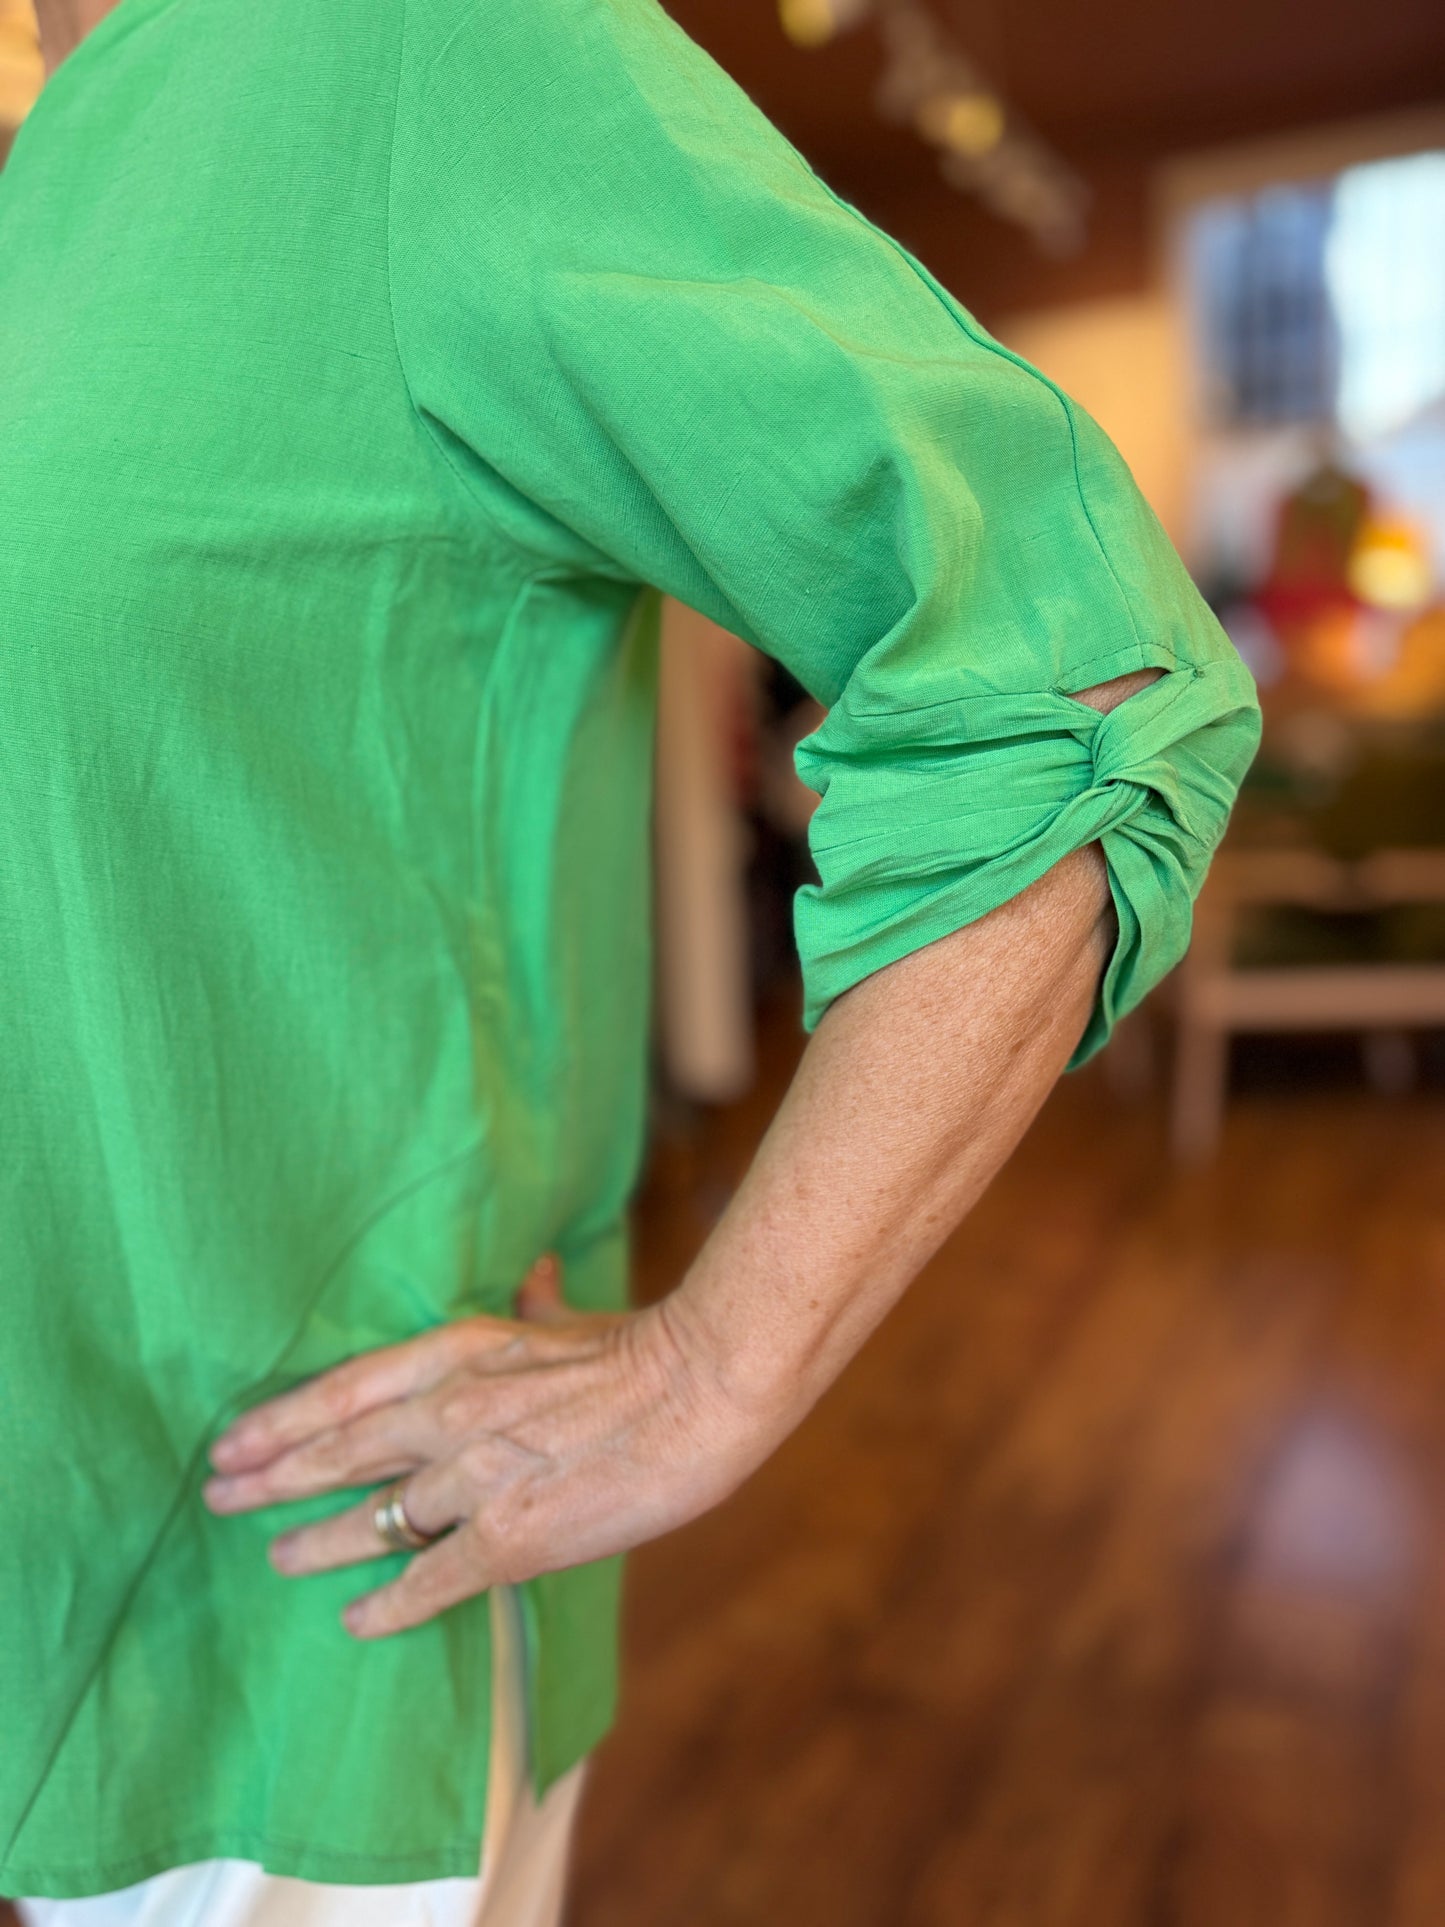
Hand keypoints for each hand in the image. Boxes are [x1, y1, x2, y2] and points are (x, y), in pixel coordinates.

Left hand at [202, 1257, 767, 1639]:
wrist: (706, 1387)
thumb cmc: (649, 1348)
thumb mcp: (576, 1320)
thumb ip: (540, 1305)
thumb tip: (535, 1273)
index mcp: (461, 1351)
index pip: (346, 1389)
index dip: (284, 1419)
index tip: (237, 1438)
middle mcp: (451, 1411)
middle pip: (339, 1451)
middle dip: (274, 1476)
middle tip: (220, 1496)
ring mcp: (477, 1476)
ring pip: (375, 1517)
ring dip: (318, 1540)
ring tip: (276, 1557)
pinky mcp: (513, 1535)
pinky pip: (432, 1578)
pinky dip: (388, 1602)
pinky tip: (355, 1620)